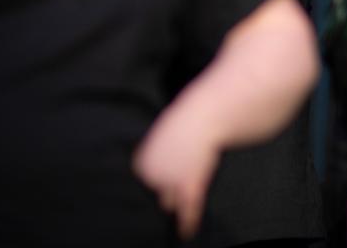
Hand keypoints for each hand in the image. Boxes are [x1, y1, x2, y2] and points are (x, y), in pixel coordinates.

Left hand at [132, 101, 219, 238]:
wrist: (205, 115)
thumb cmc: (186, 119)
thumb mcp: (164, 133)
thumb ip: (159, 153)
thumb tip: (161, 167)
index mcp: (142, 162)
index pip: (147, 178)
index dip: (160, 172)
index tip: (170, 164)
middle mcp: (152, 176)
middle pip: (157, 191)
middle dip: (168, 184)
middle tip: (182, 169)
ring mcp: (170, 184)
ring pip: (170, 202)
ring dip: (178, 197)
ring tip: (184, 196)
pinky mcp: (190, 188)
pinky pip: (187, 213)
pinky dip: (187, 224)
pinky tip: (186, 232)